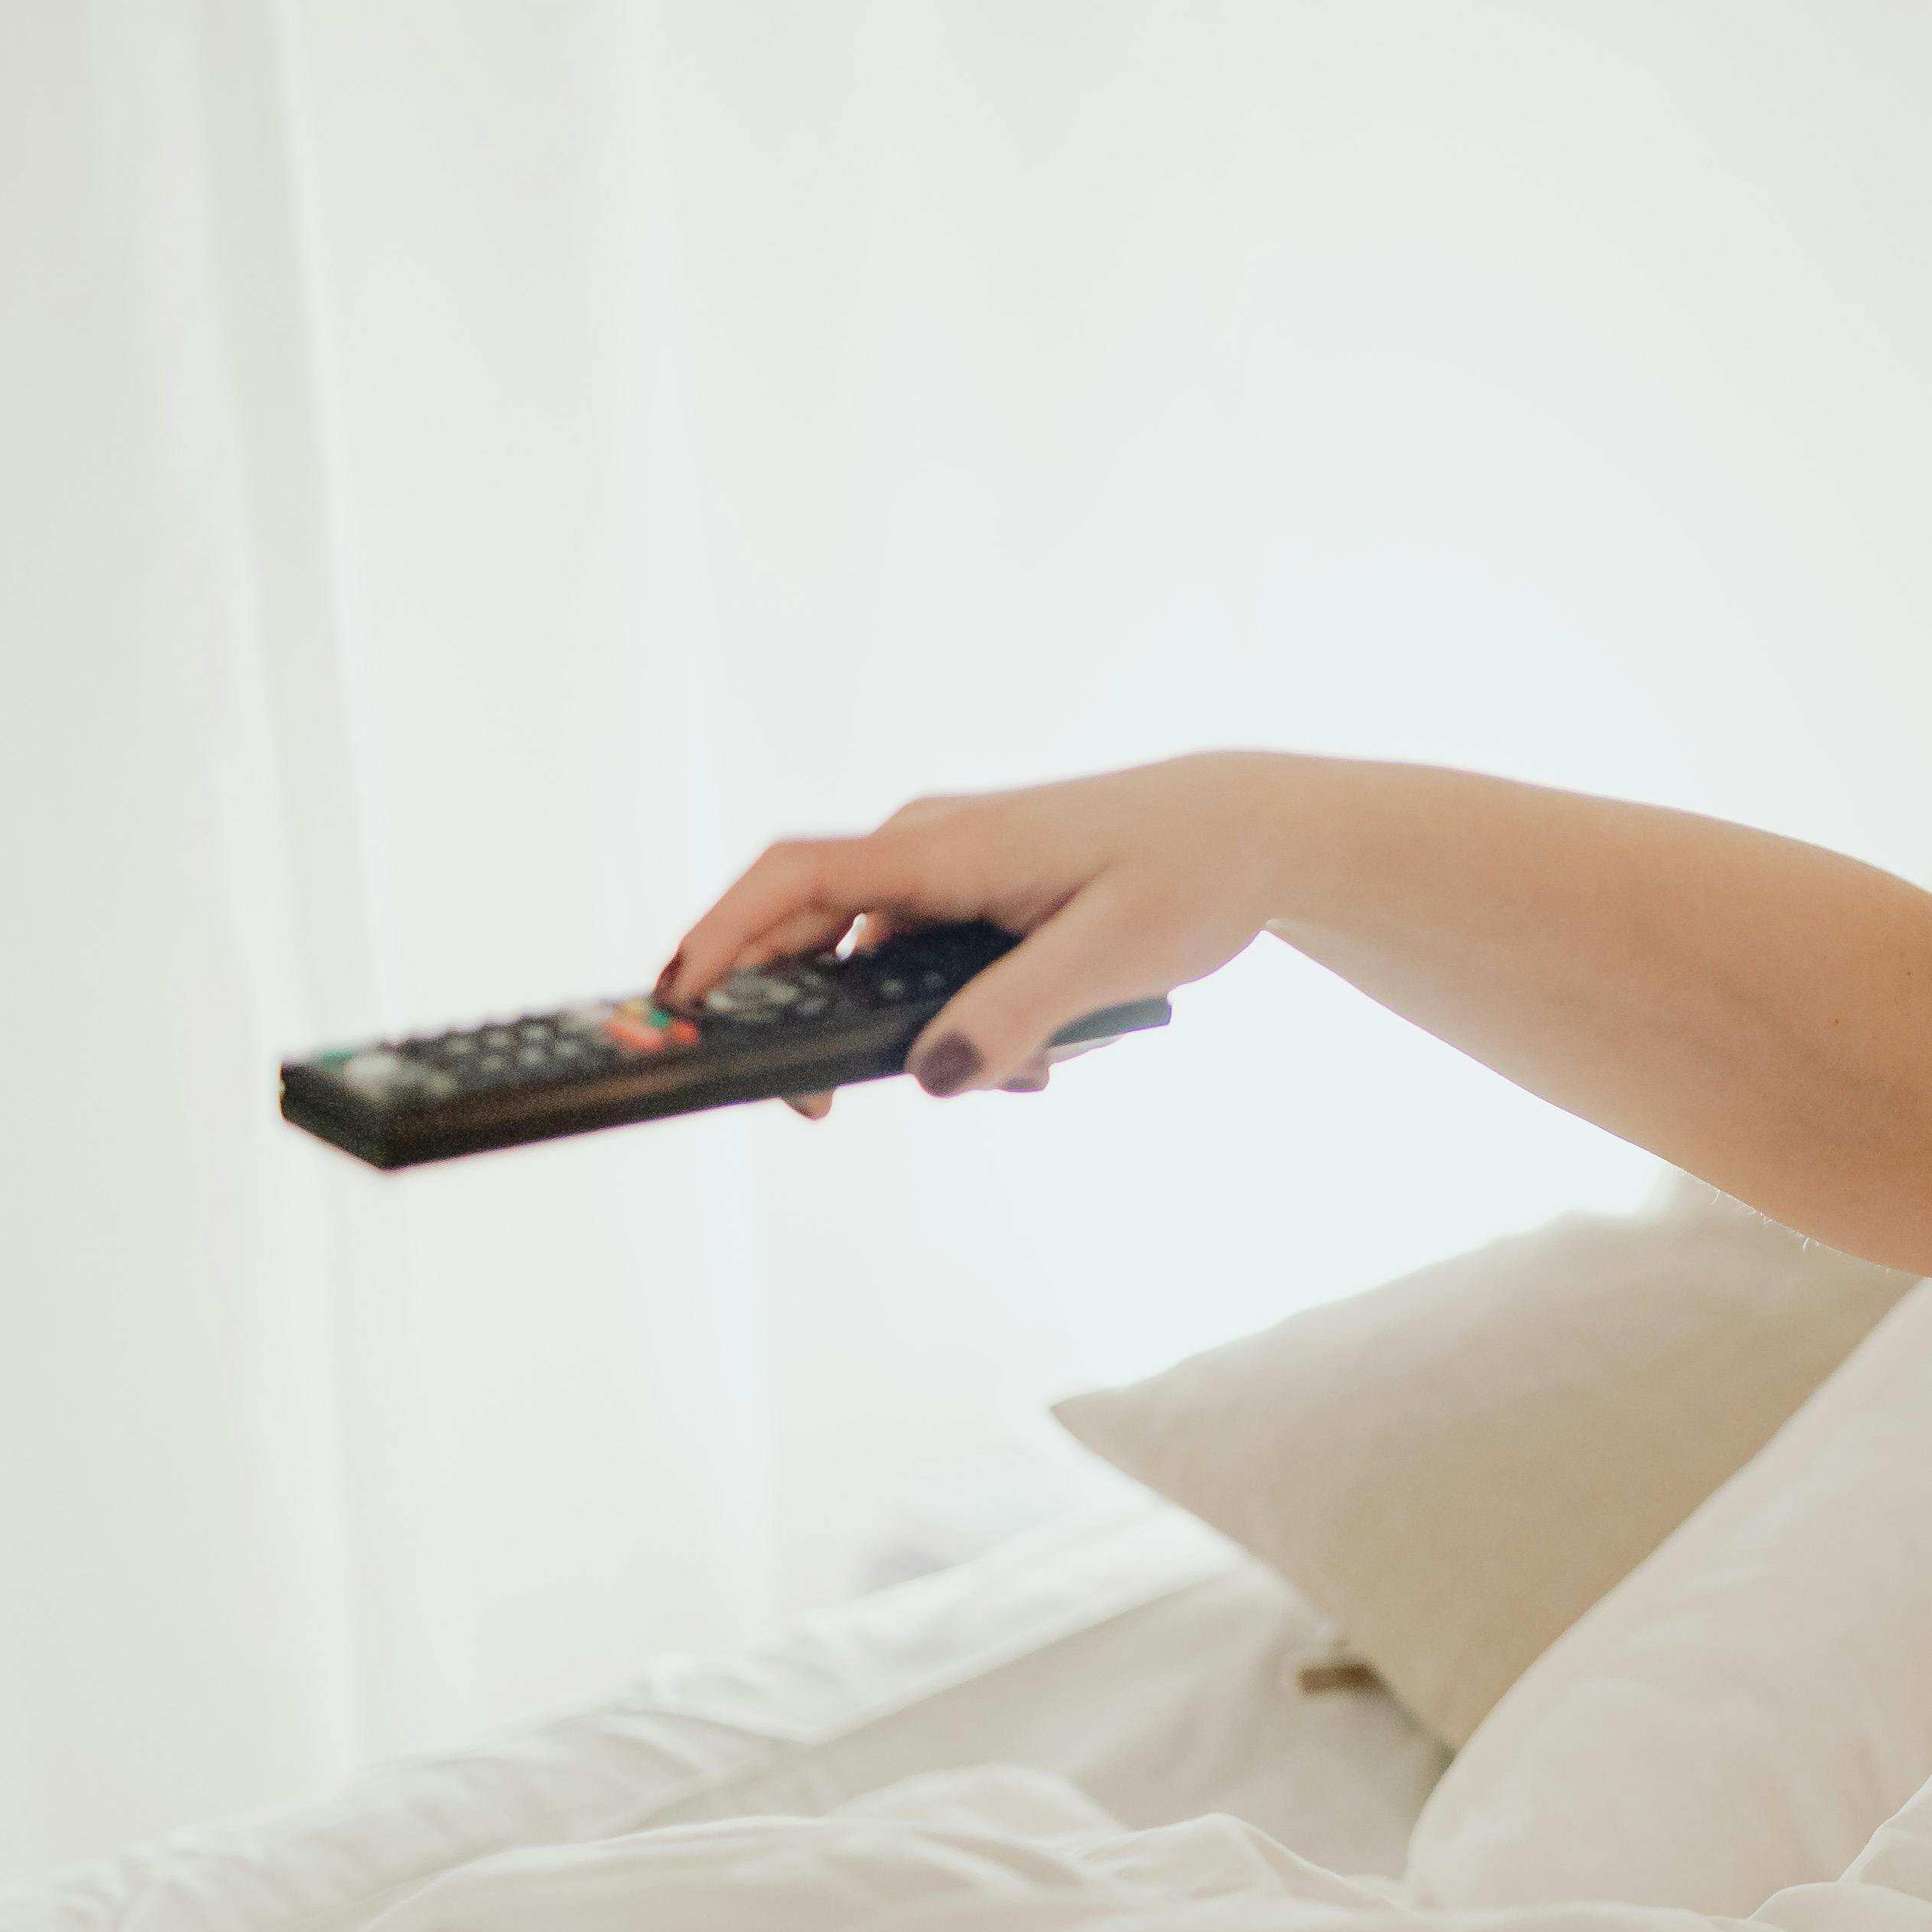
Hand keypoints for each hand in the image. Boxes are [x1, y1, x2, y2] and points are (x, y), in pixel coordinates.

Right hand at [659, 752, 1300, 1107]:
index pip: (794, 882)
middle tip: (822, 1102)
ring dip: (915, 1031)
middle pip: (811, 932)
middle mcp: (929, 847)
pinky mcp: (975, 896)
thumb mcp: (1113, 956)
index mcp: (947, 847)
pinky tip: (1035, 1054)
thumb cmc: (1192, 871)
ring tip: (1022, 1073)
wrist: (1253, 829)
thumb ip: (1020, 1017)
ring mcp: (949, 870)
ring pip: (876, 964)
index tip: (678, 1004)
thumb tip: (933, 1078)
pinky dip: (955, 1018)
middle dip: (809, 1020)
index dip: (720, 940)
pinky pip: (924, 964)